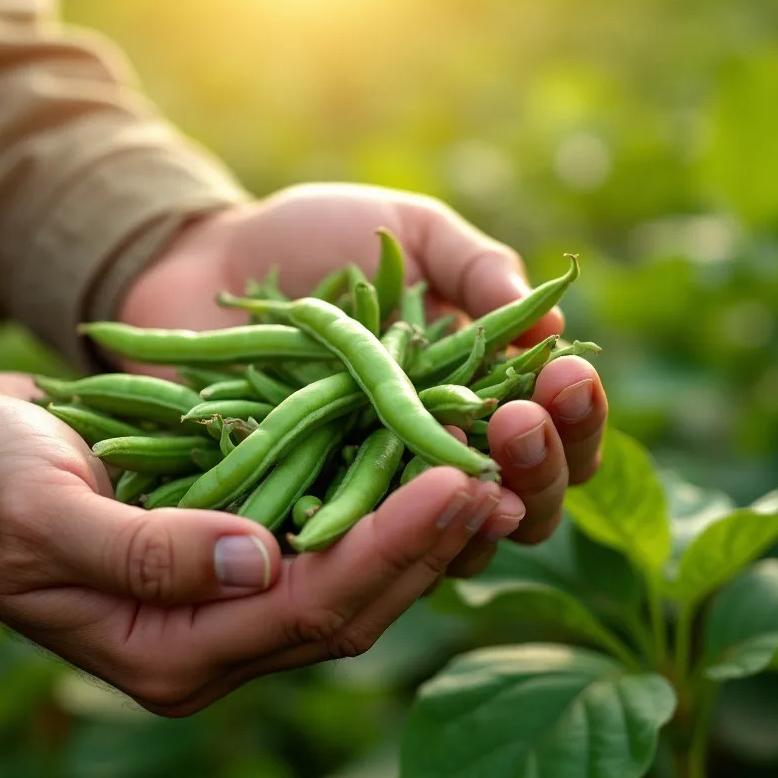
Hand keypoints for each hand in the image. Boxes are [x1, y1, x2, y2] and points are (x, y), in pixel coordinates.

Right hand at [0, 373, 522, 714]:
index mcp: (169, 652)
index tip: (457, 483)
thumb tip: (256, 561)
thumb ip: (142, 552)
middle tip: (506, 471)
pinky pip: (322, 518)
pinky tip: (423, 434)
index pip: (306, 609)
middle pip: (351, 597)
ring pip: (351, 562)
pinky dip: (375, 481)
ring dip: (421, 514)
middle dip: (429, 539)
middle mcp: (213, 634)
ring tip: (494, 454)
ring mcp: (227, 587)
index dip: (388, 550)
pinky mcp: (233, 535)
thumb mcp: (40, 515)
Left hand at [119, 183, 608, 566]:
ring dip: (473, 518)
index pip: (555, 433)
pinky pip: (350, 549)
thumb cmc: (316, 239)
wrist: (203, 260)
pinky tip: (387, 514)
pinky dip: (373, 537)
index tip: (563, 374)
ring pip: (449, 546)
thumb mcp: (408, 229)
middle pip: (521, 505)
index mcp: (478, 395)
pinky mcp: (305, 518)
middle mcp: (435, 461)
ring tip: (477, 480)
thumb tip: (554, 329)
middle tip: (518, 423)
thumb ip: (475, 267)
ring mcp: (370, 499)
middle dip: (536, 469)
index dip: (574, 416)